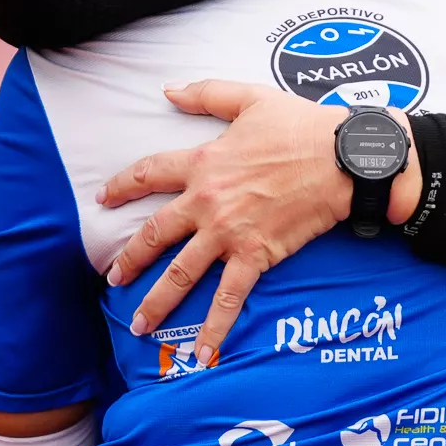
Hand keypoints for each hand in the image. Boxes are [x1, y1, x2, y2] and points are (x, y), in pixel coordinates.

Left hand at [99, 81, 417, 359]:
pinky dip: (215, 328)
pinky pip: (229, 298)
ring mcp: (229, 232)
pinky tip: (202, 355)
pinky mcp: (256, 255)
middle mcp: (207, 201)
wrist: (342, 158)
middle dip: (130, 259)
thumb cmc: (301, 125)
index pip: (149, 174)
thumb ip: (206, 94)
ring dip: (158, 301)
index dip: (122, 186)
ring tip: (140, 324)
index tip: (103, 199)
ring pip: (182, 272)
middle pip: (154, 233)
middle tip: (113, 278)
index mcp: (203, 162)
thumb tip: (169, 91)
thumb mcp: (250, 98)